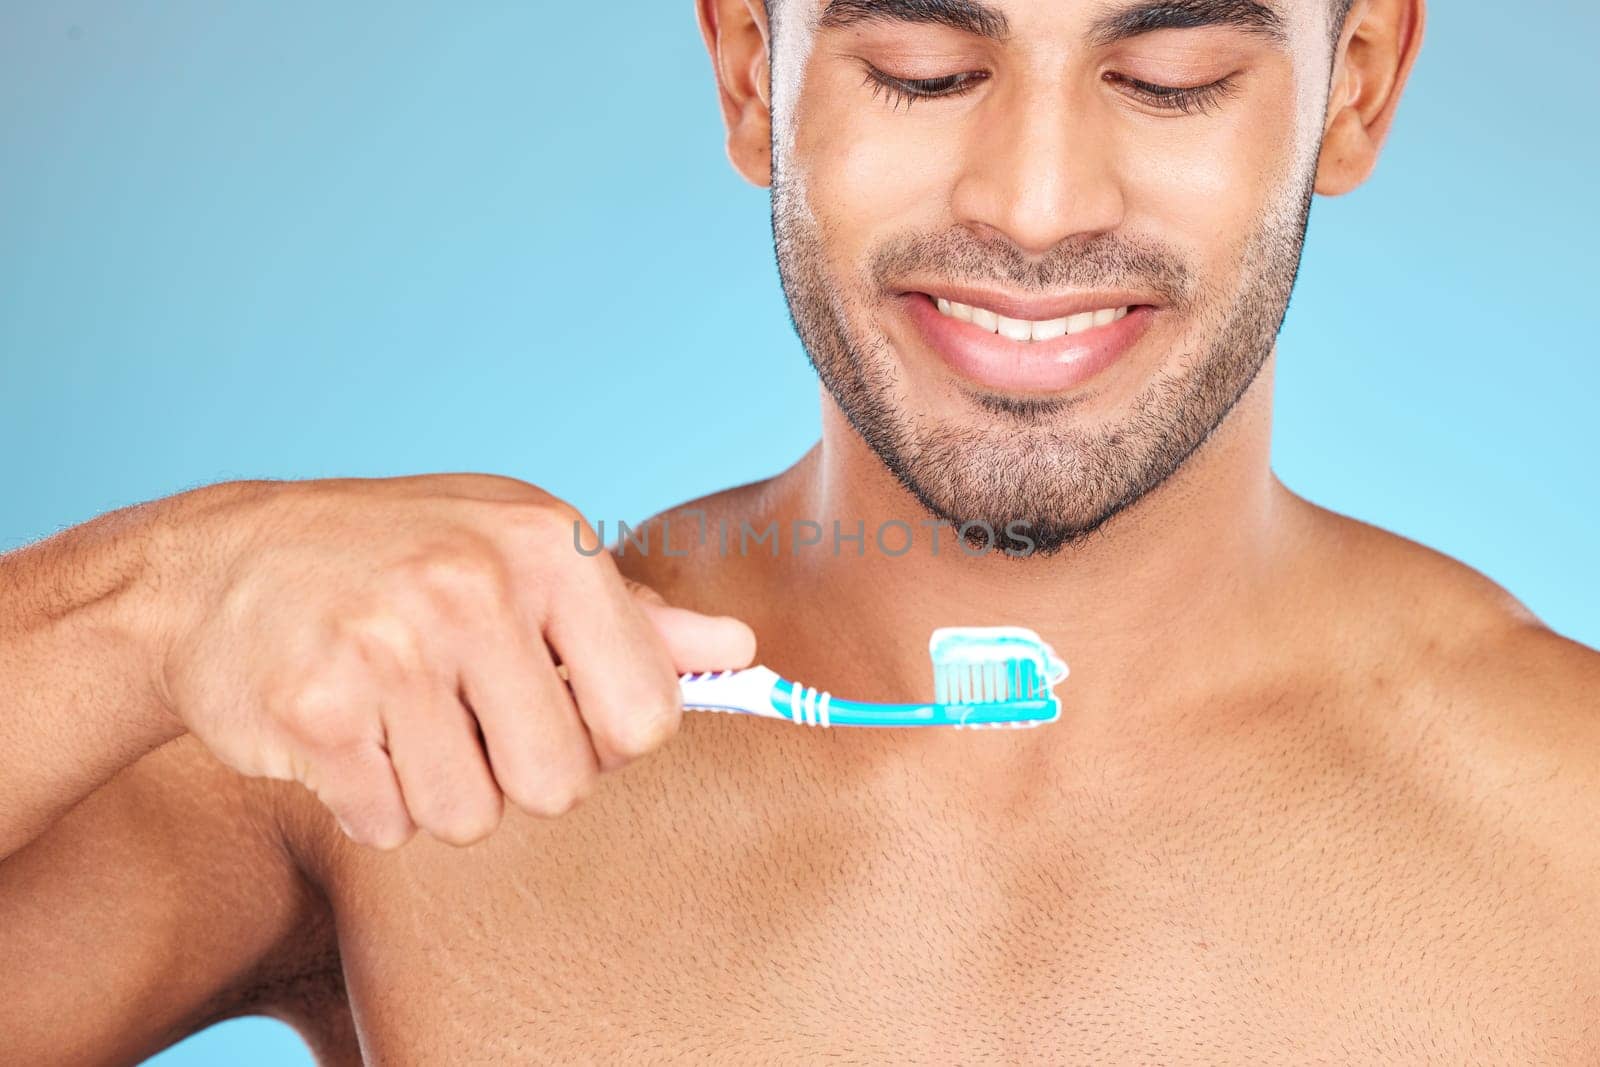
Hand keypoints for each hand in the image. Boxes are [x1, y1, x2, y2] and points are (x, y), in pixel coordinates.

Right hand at [153, 476, 754, 848]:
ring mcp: (389, 646)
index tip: (566, 709)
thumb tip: (742, 652)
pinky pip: (387, 824)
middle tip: (468, 714)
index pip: (649, 717)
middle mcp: (475, 588)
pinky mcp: (314, 709)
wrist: (221, 563)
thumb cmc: (401, 558)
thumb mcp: (522, 551)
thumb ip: (634, 616)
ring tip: (401, 714)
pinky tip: (346, 729)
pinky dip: (369, 799)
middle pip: (562, 784)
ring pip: (471, 817)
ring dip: (439, 789)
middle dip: (519, 772)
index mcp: (550, 546)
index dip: (609, 737)